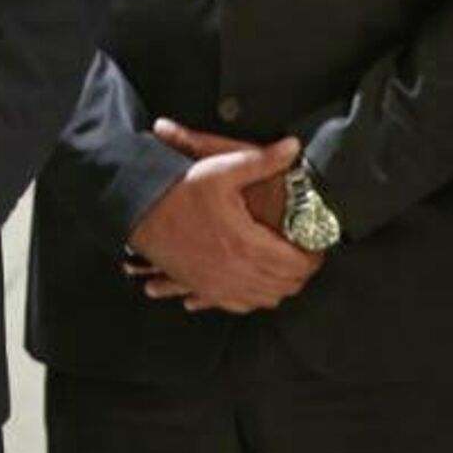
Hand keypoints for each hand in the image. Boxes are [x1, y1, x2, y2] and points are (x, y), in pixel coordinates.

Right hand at [123, 125, 319, 313]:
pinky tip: (255, 281)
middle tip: (303, 251)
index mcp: (249, 244)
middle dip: (301, 270)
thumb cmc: (178, 190)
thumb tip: (293, 148)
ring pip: (267, 298)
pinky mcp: (205, 288)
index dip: (314, 254)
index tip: (315, 243)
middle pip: (287, 285)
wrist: (137, 210)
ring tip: (283, 264)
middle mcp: (238, 272)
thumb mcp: (221, 168)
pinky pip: (242, 305)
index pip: (298, 263)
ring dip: (281, 284)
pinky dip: (256, 296)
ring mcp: (221, 285)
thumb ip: (261, 161)